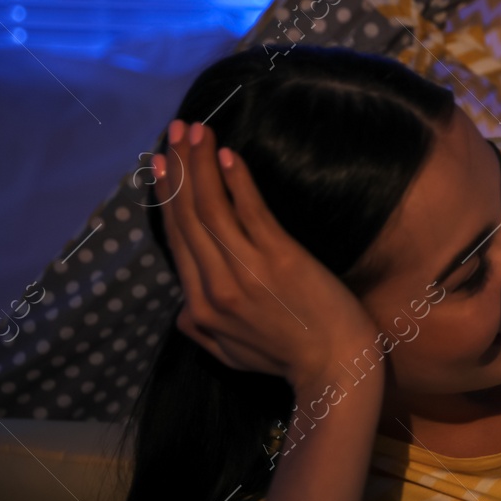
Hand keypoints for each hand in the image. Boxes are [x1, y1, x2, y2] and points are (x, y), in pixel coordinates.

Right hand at [154, 119, 378, 390]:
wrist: (336, 371)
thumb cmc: (289, 361)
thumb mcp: (230, 356)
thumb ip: (201, 330)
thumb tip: (183, 307)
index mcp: (200, 308)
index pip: (178, 241)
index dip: (168, 199)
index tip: (164, 166)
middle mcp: (215, 286)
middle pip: (188, 217)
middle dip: (180, 168)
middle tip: (175, 131)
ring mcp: (246, 272)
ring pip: (212, 208)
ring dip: (201, 164)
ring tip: (196, 130)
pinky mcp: (281, 259)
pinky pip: (251, 211)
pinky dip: (237, 181)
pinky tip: (229, 154)